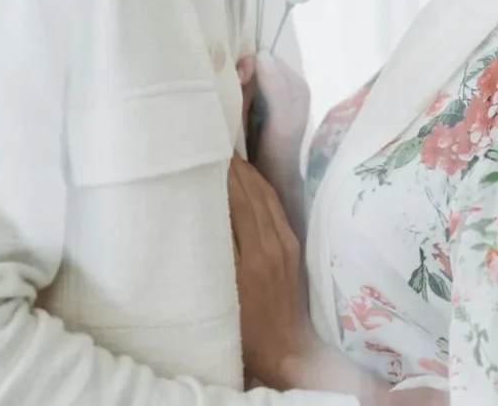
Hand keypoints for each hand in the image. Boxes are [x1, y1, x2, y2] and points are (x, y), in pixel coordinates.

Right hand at [229, 156, 318, 389]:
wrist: (287, 352)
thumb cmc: (245, 332)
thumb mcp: (221, 296)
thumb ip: (215, 256)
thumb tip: (203, 216)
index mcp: (254, 256)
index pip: (238, 201)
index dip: (224, 175)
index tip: (207, 153)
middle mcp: (274, 244)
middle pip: (254, 192)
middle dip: (236, 167)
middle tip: (214, 145)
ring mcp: (287, 245)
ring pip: (267, 197)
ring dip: (249, 174)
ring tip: (229, 156)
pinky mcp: (294, 249)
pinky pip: (276, 209)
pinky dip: (262, 190)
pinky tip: (251, 181)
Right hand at [240, 52, 311, 163]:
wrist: (271, 174)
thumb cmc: (280, 147)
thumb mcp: (281, 118)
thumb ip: (275, 88)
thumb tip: (261, 55)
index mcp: (295, 85)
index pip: (270, 59)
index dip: (253, 64)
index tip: (241, 80)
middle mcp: (283, 86)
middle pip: (256, 66)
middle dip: (242, 75)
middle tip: (234, 89)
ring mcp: (268, 96)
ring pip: (246, 78)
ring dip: (236, 87)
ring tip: (233, 101)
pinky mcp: (255, 107)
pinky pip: (241, 91)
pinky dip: (234, 95)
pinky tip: (231, 104)